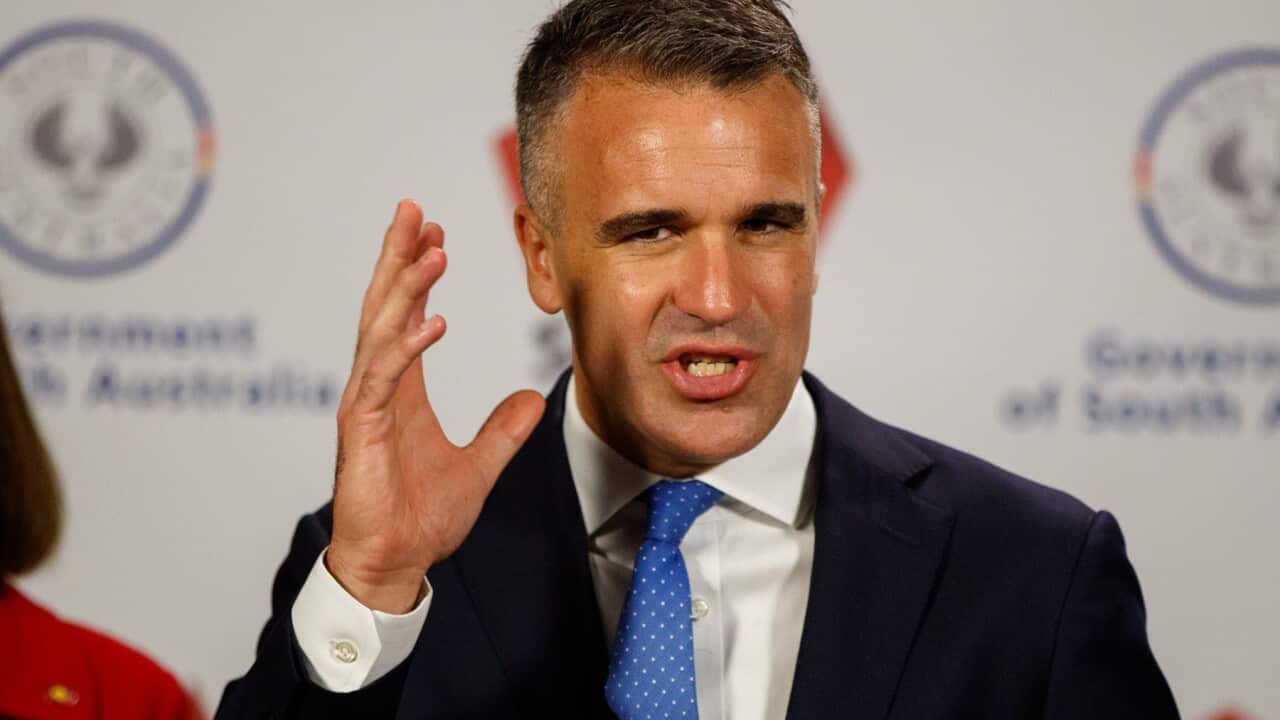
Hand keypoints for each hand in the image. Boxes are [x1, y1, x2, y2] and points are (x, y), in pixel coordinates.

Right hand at [326, 200, 545, 612]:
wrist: (395, 563)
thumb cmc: (421, 518)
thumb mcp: (479, 466)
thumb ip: (502, 430)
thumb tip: (531, 400)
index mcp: (401, 389)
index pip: (408, 316)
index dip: (418, 275)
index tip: (436, 236)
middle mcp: (379, 386)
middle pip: (386, 307)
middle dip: (399, 256)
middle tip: (414, 210)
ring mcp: (365, 405)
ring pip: (381, 330)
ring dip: (405, 288)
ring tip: (431, 251)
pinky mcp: (359, 430)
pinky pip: (383, 378)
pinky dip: (406, 348)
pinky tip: (432, 322)